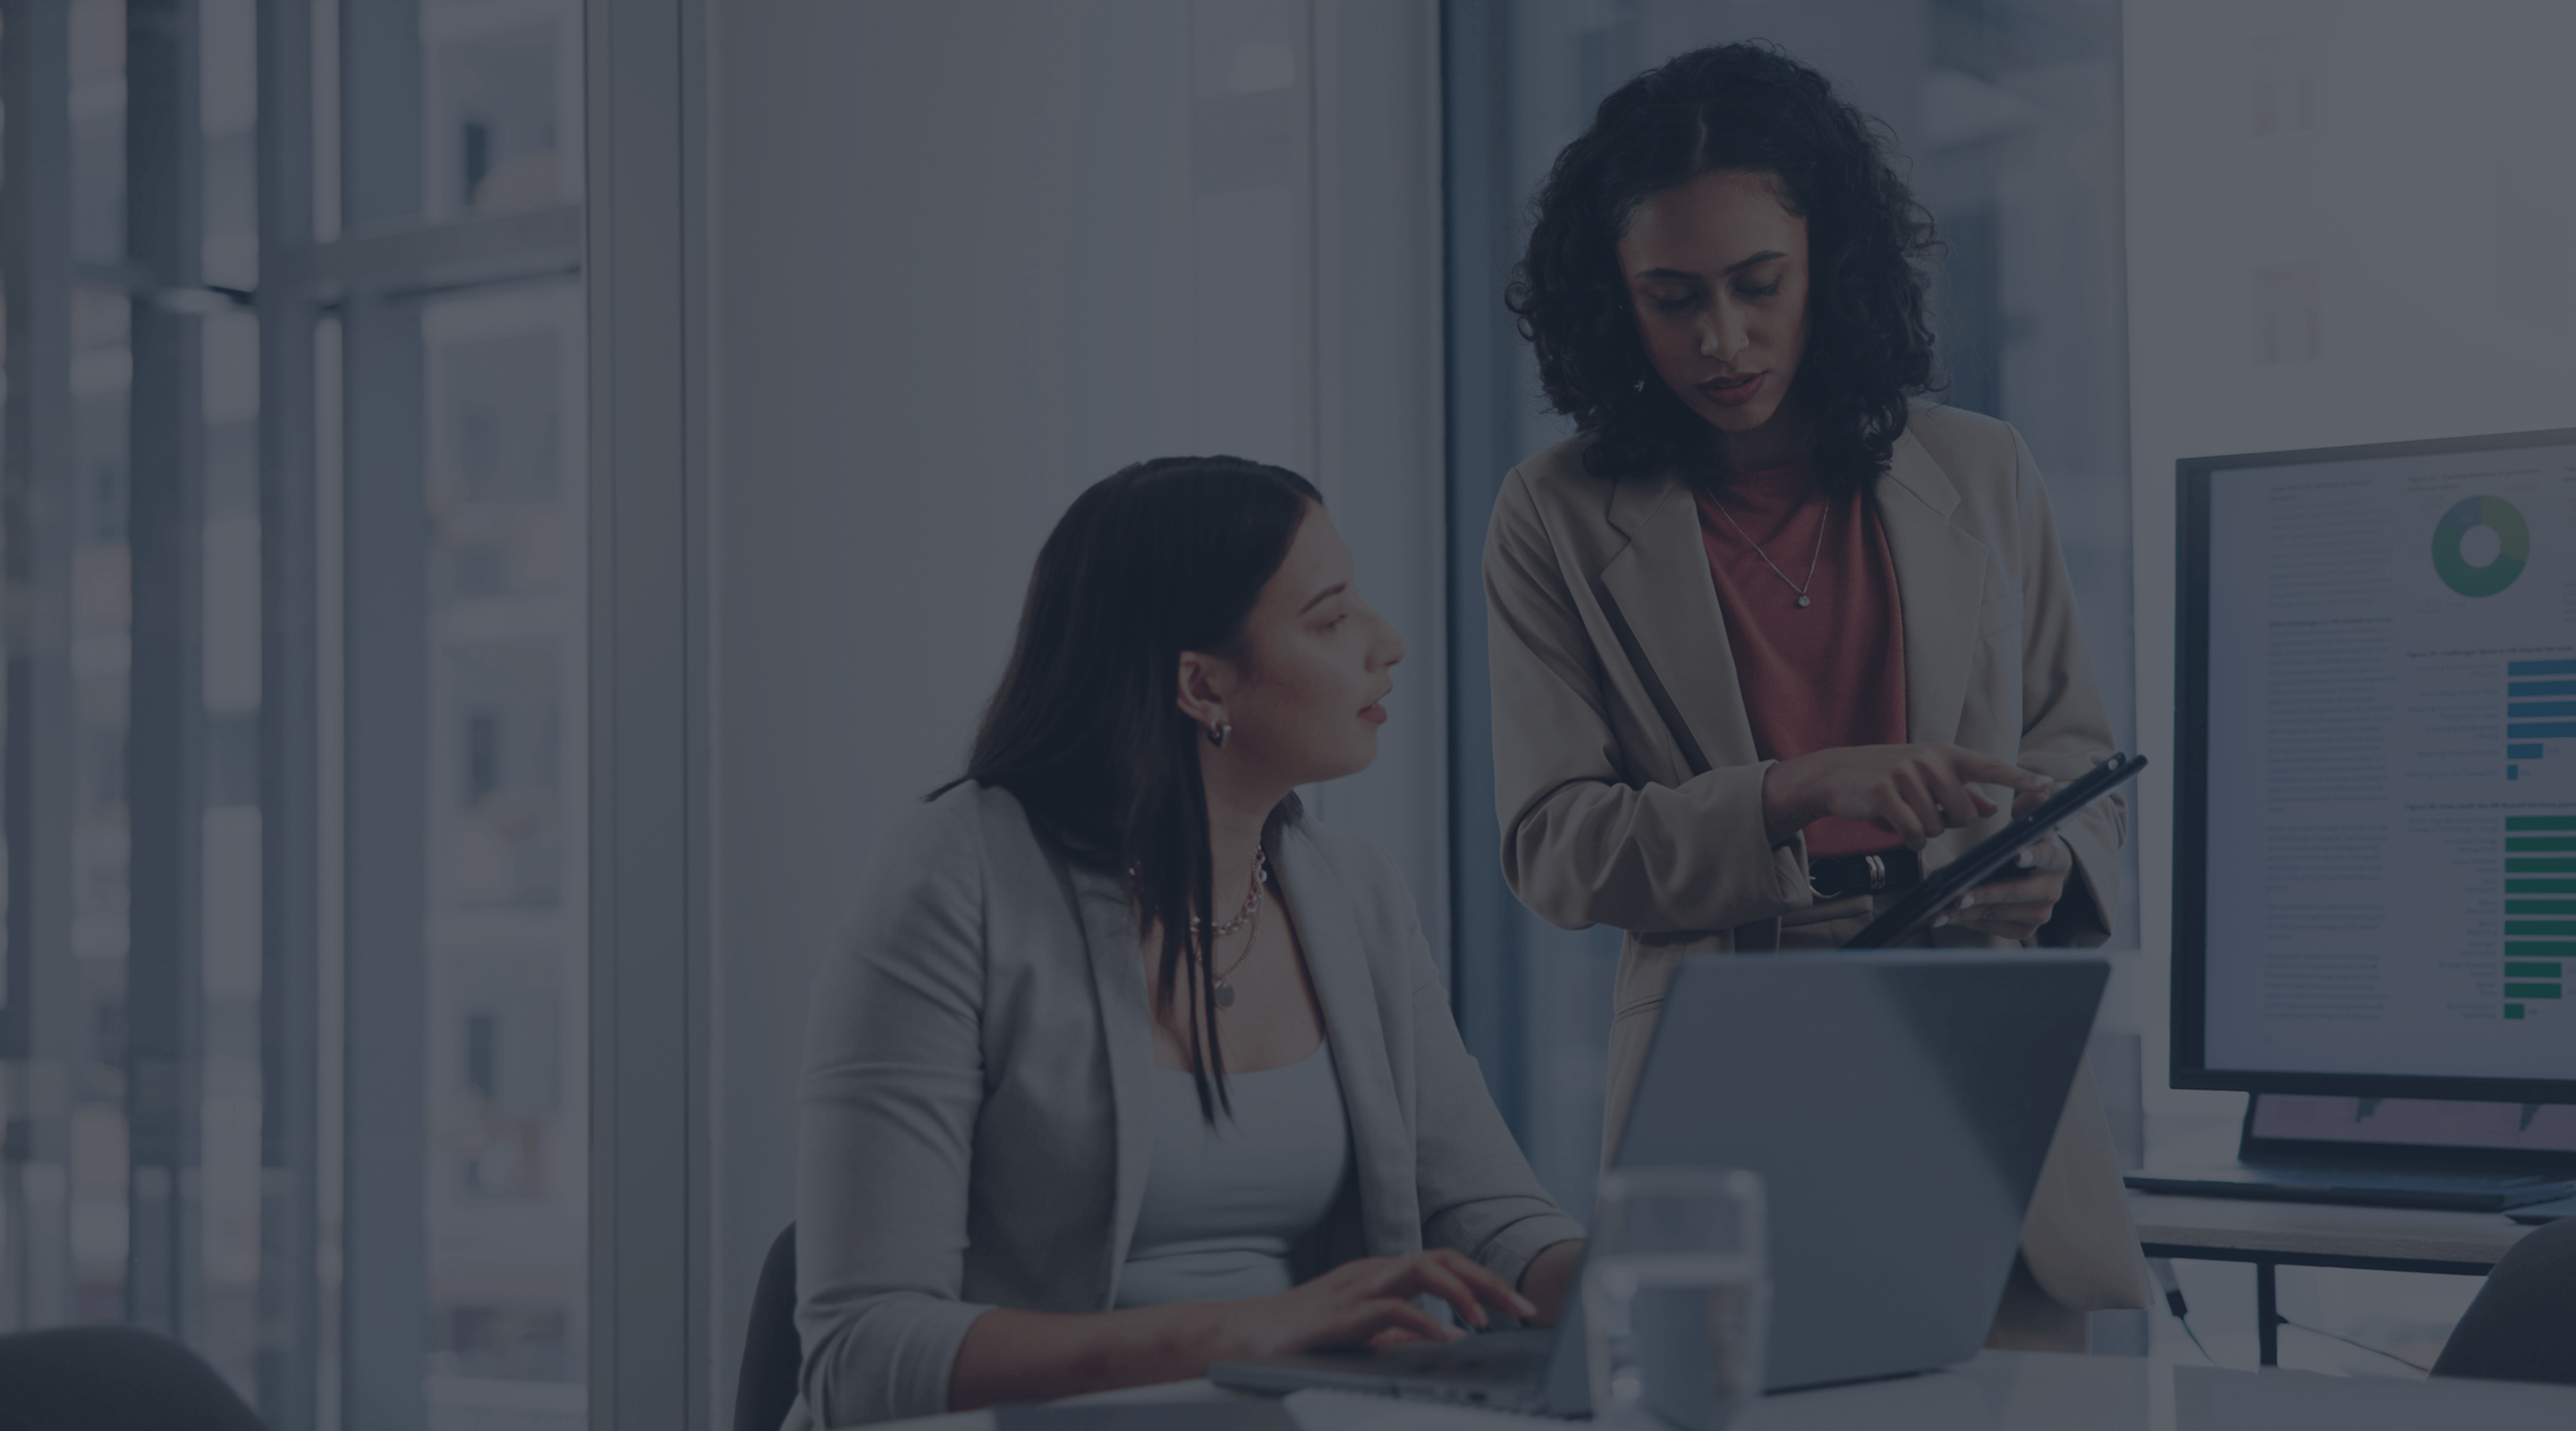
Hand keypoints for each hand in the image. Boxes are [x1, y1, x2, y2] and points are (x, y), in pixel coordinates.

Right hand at [1210, 1250, 1537, 1358]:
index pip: (1445, 1264)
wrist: (1241, 1341)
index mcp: (1382, 1275)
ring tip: (1489, 1320)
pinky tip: (1443, 1339)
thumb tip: (1441, 1342)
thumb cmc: (1298, 1339)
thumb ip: (1397, 1335)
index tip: (1520, 1307)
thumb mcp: (1361, 1337)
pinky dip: (1423, 1321)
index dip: (1486, 1281)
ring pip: (1423, 1269)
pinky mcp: (1339, 1313)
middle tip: (1525, 1310)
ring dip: (1463, 1293)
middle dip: (1490, 1281)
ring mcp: (1356, 1288)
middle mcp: (1374, 1272)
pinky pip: (1389, 1308)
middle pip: (1444, 1258)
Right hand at [1762, 743, 2049, 848]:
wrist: (1835, 773)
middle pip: (1964, 813)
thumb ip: (1961, 793)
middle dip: (1947, 823)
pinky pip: (1913, 831)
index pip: (1990, 767)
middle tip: (1923, 812)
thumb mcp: (1925, 778)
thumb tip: (1993, 807)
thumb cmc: (1886, 777)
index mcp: (1945, 755)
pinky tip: (1895, 828)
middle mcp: (1930, 760)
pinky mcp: (1885, 791)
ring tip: (1903, 815)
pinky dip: (1907, 838)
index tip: (2048, 783)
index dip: (2018, 778)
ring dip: (1921, 831)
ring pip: (1936, 826)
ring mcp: (1907, 774)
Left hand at [1937, 786, 2070, 939]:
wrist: (2028, 875)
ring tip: (1941, 909)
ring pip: (2002, 913)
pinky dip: (1971, 924)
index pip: (2047, 855)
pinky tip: (1950, 918)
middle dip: (1987, 894)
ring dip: (1969, 912)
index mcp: (2057, 857)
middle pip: (2018, 893)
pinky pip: (1997, 930)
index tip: (2017, 857)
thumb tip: (2040, 787)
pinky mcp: (2027, 929)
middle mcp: (2053, 888)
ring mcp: (2041, 912)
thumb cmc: (2020, 845)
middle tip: (1959, 895)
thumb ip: (2030, 805)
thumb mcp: (2025, 823)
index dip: (2033, 855)